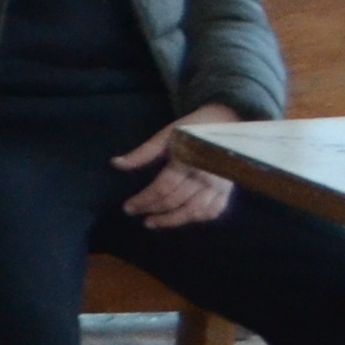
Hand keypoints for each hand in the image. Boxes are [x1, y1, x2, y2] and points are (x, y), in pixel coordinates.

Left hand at [116, 105, 238, 226]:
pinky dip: (197, 218)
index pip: (163, 188)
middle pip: (176, 201)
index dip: (144, 200)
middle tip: (136, 215)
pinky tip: (181, 219)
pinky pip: (214, 210)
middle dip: (153, 210)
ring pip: (195, 211)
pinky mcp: (228, 190)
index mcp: (187, 161)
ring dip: (173, 220)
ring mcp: (219, 185)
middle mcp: (205, 176)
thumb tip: (115, 164)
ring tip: (153, 223)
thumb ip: (142, 153)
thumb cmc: (193, 128)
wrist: (227, 121)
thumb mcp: (166, 136)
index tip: (128, 208)